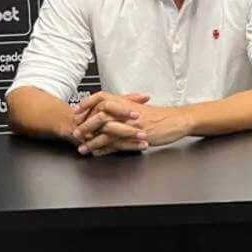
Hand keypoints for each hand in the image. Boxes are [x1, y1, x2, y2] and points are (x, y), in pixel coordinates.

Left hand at [77, 99, 193, 156]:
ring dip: (92, 142)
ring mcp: (131, 126)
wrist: (176, 121)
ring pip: (105, 133)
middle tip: (75, 133)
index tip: (77, 111)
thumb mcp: (141, 108)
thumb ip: (125, 108)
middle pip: (100, 117)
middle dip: (85, 126)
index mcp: (127, 103)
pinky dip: (105, 149)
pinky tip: (98, 153)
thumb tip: (109, 111)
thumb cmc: (161, 115)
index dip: (87, 103)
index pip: (102, 98)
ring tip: (82, 148)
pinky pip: (116, 144)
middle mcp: (127, 113)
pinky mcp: (135, 138)